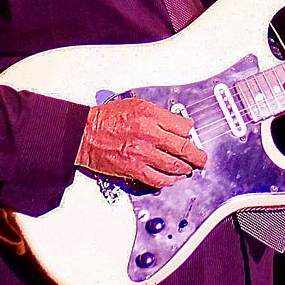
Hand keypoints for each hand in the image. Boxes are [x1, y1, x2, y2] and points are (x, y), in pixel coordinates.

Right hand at [76, 97, 206, 188]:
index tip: (191, 135)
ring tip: (189, 169)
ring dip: (185, 168)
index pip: (183, 126)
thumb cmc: (105, 119)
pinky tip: (173, 179)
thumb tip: (177, 123)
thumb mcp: (135, 104)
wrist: (83, 133)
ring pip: (174, 165)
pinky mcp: (134, 169)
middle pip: (183, 147)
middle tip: (202, 159)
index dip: (190, 132)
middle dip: (197, 155)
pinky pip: (158, 179)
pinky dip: (169, 180)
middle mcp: (149, 134)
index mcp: (150, 115)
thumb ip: (158, 114)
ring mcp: (142, 153)